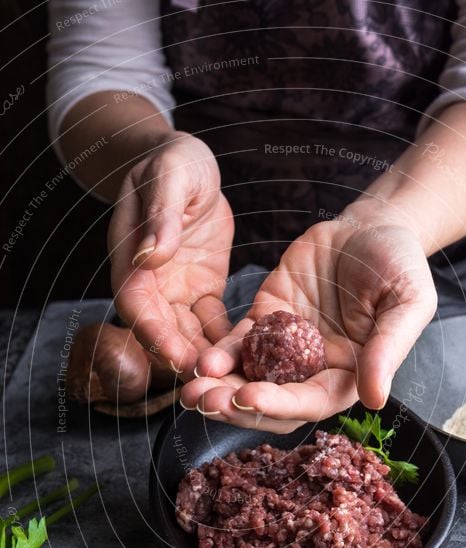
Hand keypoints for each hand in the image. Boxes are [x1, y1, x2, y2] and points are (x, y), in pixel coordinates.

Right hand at [108, 133, 233, 377]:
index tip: (179, 358)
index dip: (155, 335)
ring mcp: (176, 290)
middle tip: (214, 386)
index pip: (137, 306)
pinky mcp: (202, 290)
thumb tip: (150, 256)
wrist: (190, 162)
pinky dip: (227, 341)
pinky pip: (213, 323)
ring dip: (207, 358)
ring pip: (188, 334)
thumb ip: (161, 215)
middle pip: (162, 331)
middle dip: (185, 359)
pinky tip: (252, 358)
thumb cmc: (173, 160)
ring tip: (235, 381)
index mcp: (132, 258)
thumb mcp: (170, 176)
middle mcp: (151, 282)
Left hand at [180, 216, 436, 431]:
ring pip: (247, 380)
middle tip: (204, 403)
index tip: (247, 398)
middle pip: (271, 403)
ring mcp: (285, 349)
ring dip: (219, 390)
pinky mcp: (265, 321)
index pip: (310, 403)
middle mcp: (313, 370)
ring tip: (191, 392)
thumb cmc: (399, 264)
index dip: (278, 405)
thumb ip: (390, 348)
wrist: (372, 226)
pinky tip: (200, 360)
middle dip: (236, 407)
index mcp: (348, 376)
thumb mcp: (407, 302)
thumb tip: (375, 399)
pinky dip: (219, 355)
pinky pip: (237, 344)